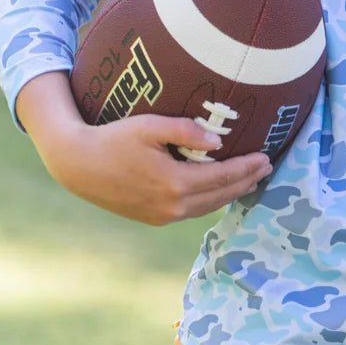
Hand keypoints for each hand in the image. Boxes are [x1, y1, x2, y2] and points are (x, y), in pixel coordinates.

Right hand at [15, 71, 271, 225]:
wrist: (78, 166)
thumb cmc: (113, 138)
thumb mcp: (149, 126)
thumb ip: (186, 131)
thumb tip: (219, 141)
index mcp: (174, 183)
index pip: (223, 176)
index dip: (247, 167)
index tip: (267, 157)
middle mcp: (172, 206)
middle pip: (221, 195)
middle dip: (246, 181)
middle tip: (267, 168)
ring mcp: (162, 216)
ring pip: (208, 206)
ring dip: (231, 193)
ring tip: (250, 180)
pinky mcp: (154, 218)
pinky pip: (192, 211)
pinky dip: (211, 200)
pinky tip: (219, 191)